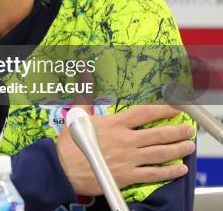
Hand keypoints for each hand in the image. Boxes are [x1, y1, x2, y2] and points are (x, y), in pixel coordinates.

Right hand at [56, 105, 194, 195]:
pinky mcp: (128, 176)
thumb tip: (84, 76)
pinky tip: (179, 169)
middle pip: (158, 133)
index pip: (145, 113)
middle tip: (188, 129)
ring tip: (188, 146)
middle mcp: (126, 140)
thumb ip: (86, 97)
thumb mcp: (77, 116)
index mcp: (115, 124)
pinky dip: (169, 172)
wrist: (63, 168)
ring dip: (178, 149)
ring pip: (160, 153)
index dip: (163, 109)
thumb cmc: (69, 143)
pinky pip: (154, 174)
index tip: (175, 108)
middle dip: (177, 131)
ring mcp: (129, 159)